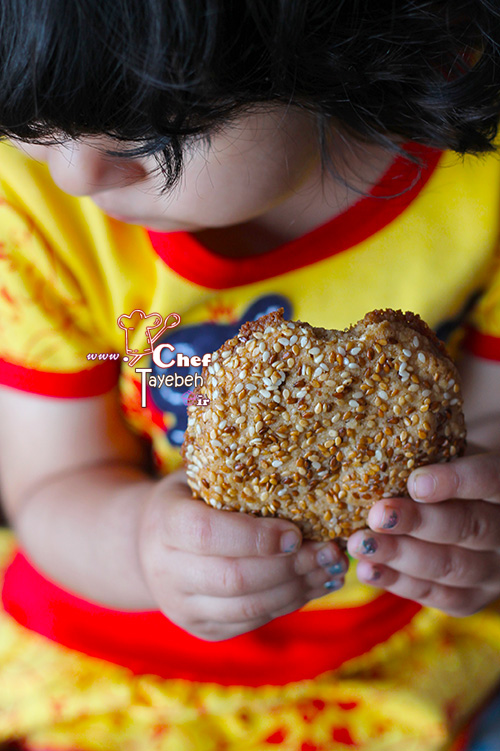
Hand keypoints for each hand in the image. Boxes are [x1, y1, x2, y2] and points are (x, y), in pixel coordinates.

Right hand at [137, 471, 348, 640]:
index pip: (207, 533)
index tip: (295, 531)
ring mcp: (182, 606)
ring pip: (248, 608)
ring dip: (298, 590)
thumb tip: (300, 466)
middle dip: (288, 567)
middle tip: (329, 551)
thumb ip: (236, 477)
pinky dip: (290, 603)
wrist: (147, 542)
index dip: (255, 537)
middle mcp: (166, 570)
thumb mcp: (201, 476)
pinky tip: (315, 584)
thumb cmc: (190, 498)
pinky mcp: (202, 629)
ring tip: (331, 569)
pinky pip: (253, 622)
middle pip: (234, 578)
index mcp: (165, 521)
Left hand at [347, 452, 499, 616]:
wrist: (464, 509)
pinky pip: (437, 596)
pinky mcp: (471, 598)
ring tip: (360, 544)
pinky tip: (367, 569)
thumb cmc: (445, 472)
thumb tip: (377, 444)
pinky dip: (398, 583)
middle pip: (467, 527)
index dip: (455, 482)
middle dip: (417, 523)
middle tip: (377, 515)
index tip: (415, 482)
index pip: (490, 480)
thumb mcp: (448, 454)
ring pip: (451, 567)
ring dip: (400, 556)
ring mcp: (492, 570)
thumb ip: (426, 453)